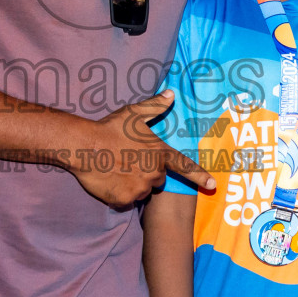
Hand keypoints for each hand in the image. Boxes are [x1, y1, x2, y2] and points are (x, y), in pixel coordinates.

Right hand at [71, 91, 214, 208]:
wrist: (84, 146)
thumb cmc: (109, 128)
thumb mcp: (133, 113)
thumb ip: (154, 106)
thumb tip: (171, 94)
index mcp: (159, 154)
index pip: (184, 166)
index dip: (200, 176)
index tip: (213, 184)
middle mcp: (153, 173)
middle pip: (157, 179)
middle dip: (146, 173)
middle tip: (128, 161)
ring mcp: (140, 188)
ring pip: (141, 191)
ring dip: (133, 184)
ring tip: (116, 170)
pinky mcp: (125, 200)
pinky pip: (126, 201)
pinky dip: (120, 195)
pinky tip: (110, 181)